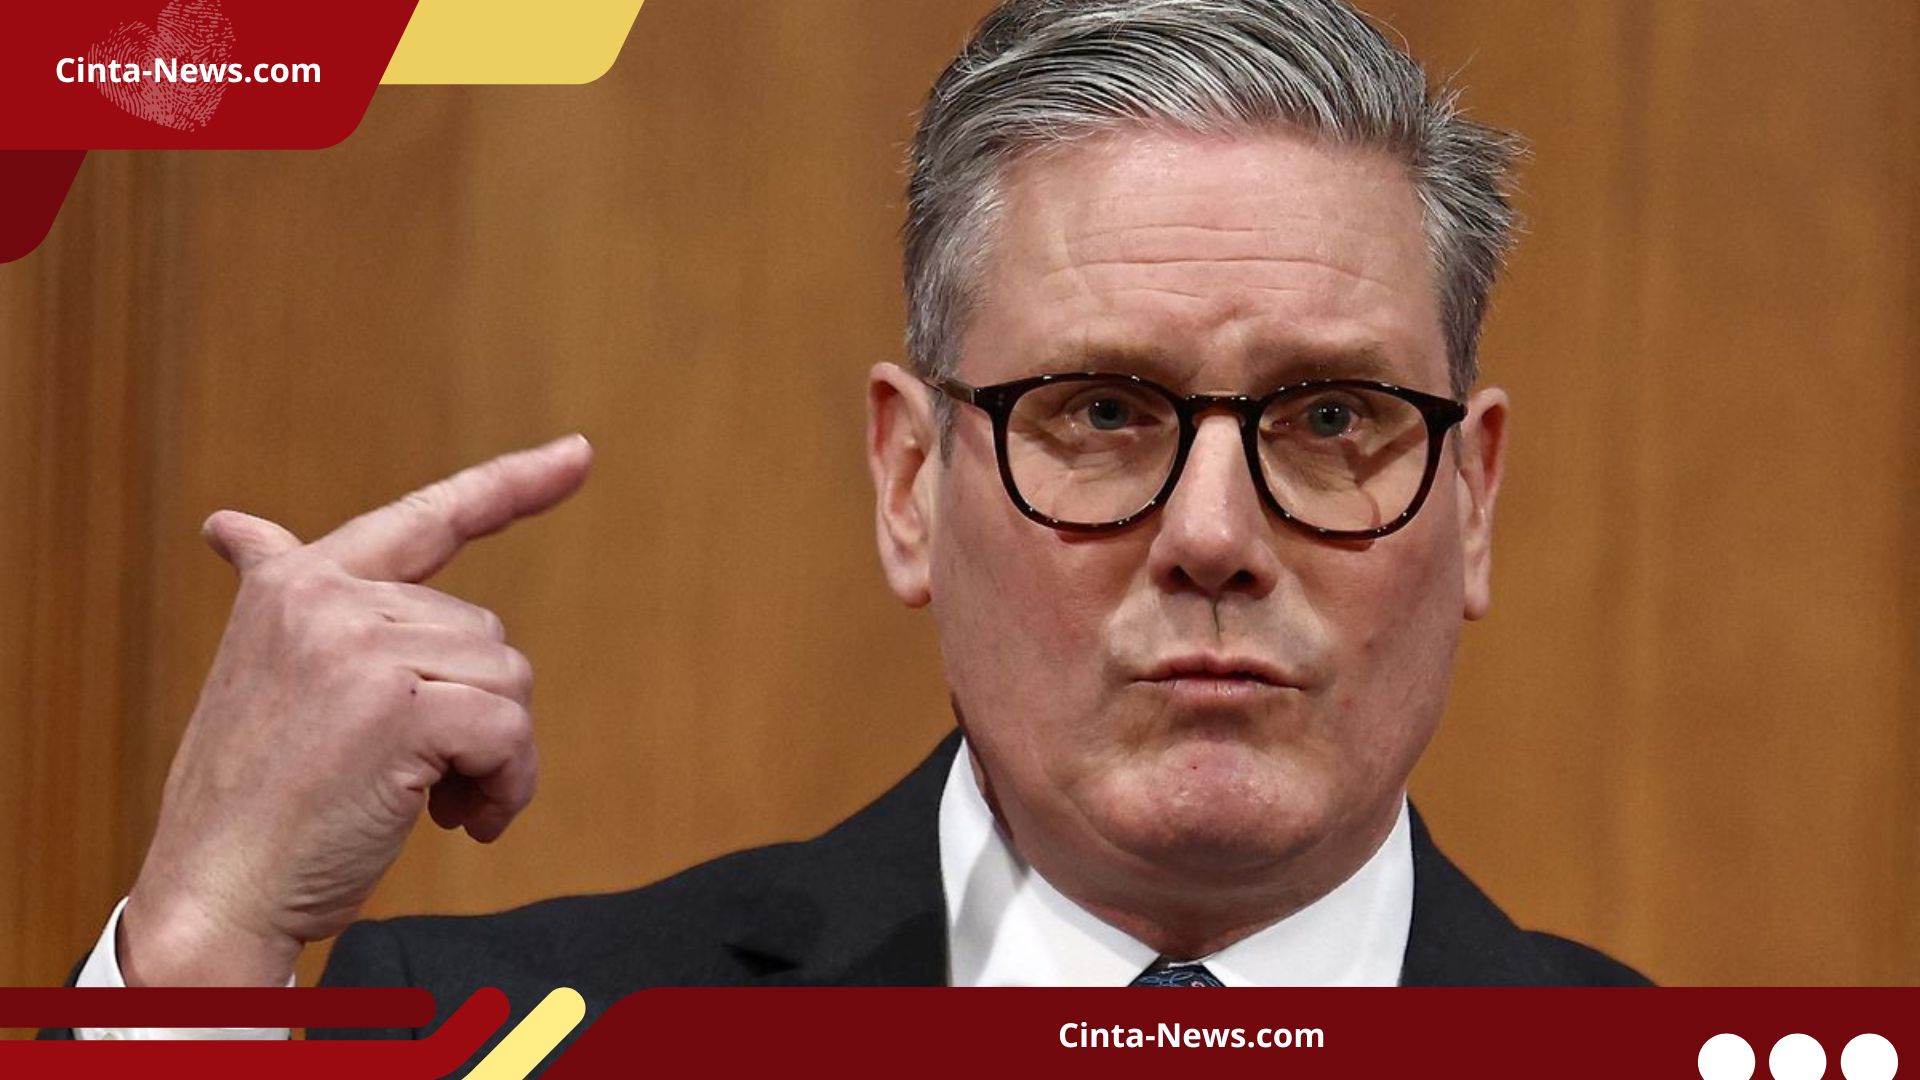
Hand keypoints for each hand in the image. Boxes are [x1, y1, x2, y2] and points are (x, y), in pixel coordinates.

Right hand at [118, 435, 592, 986]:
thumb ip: (285, 598)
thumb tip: (236, 526)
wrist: (214, 892)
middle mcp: (326, 596)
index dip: (512, 484)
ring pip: (508, 683)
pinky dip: (508, 787)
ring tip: (438, 802)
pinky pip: (510, 733)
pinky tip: (464, 824)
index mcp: (298, 582)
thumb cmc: (252, 801)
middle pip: (488, 634)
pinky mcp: (399, 706)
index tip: (578, 454)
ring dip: (497, 759)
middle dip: (480, 715)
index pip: (427, 516)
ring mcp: (360, 646)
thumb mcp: (263, 675)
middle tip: (430, 780)